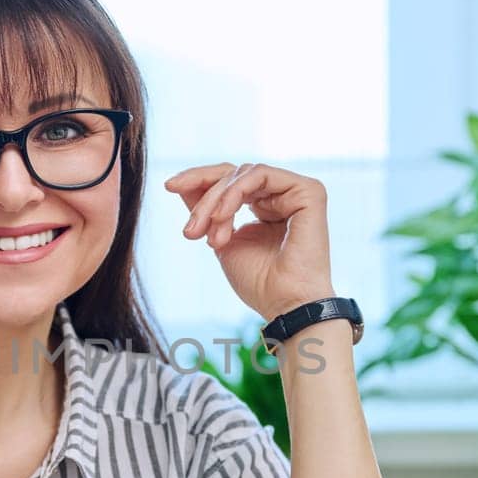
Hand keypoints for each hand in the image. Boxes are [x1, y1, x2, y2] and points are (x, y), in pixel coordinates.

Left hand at [164, 162, 335, 319]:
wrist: (285, 304)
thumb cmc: (259, 282)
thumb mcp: (222, 241)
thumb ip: (207, 211)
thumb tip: (179, 184)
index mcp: (265, 206)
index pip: (229, 180)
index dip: (198, 179)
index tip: (169, 186)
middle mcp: (281, 195)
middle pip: (233, 173)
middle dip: (204, 197)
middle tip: (190, 230)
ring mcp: (296, 191)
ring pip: (242, 174)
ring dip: (217, 202)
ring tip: (210, 236)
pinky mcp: (308, 191)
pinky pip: (260, 175)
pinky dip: (234, 193)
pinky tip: (221, 216)